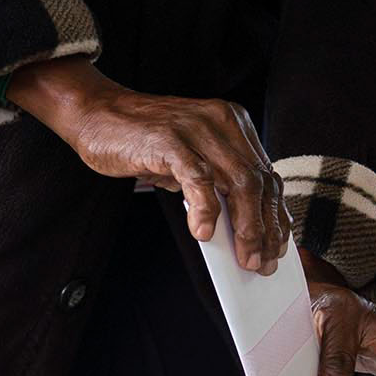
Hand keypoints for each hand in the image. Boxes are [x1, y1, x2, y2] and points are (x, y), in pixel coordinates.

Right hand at [7, 60, 288, 271]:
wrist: (96, 113)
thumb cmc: (143, 139)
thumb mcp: (189, 157)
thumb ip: (215, 182)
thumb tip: (237, 228)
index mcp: (232, 122)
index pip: (267, 174)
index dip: (276, 214)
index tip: (278, 246)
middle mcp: (221, 121)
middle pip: (260, 182)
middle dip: (266, 228)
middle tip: (263, 262)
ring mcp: (196, 129)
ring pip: (239, 183)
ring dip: (246, 227)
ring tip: (244, 257)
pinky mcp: (169, 140)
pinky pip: (198, 179)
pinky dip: (205, 210)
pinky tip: (202, 234)